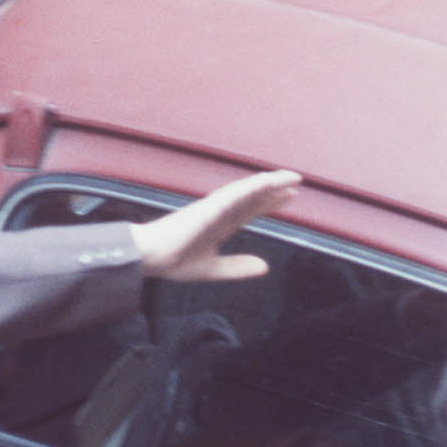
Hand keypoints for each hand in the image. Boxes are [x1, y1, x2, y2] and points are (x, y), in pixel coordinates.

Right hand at [129, 170, 301, 281]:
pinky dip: (252, 187)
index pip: (250, 209)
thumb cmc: (173, 261)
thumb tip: (264, 267)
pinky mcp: (208, 207)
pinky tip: (269, 182)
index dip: (270, 202)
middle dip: (275, 190)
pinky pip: (235, 194)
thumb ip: (238, 267)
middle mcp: (220, 212)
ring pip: (248, 191)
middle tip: (296, 181)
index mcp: (220, 224)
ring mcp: (215, 207)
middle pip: (253, 197)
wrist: (150, 258)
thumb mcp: (214, 269)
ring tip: (292, 177)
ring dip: (270, 183)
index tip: (290, 197)